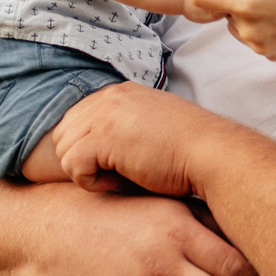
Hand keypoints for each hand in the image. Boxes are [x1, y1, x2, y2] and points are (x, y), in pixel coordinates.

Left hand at [48, 82, 217, 198]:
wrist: (211, 155)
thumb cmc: (187, 151)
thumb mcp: (150, 126)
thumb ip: (123, 125)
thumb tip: (97, 148)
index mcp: (119, 92)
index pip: (76, 120)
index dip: (88, 148)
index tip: (116, 163)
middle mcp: (108, 98)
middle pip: (63, 135)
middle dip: (83, 159)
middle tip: (117, 172)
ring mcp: (104, 116)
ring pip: (64, 150)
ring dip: (88, 171)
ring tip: (121, 177)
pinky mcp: (103, 139)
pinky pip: (72, 166)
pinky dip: (91, 183)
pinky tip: (120, 182)